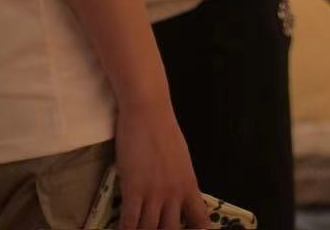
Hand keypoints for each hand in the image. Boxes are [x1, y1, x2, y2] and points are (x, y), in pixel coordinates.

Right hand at [114, 100, 209, 229]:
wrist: (148, 112)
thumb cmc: (164, 131)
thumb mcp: (181, 160)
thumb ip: (180, 182)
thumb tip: (177, 198)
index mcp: (189, 185)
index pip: (200, 220)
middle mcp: (174, 194)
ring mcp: (154, 193)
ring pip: (148, 229)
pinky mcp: (133, 189)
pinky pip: (129, 221)